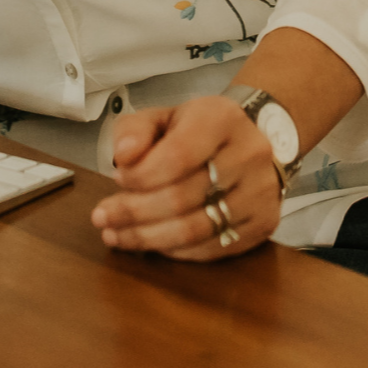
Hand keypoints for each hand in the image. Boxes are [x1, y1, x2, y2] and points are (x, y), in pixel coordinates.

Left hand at [90, 95, 280, 261]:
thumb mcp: (165, 115)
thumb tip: (123, 156)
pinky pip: (214, 248)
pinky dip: (177, 251)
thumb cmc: (201, 129)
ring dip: (149, 238)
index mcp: (221, 118)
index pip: (177, 155)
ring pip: (196, 229)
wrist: (254, 138)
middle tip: (103, 218)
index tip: (116, 180)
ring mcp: (260, 192)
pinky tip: (154, 243)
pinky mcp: (264, 223)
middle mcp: (248, 154)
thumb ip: (135, 130)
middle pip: (182, 197)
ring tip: (117, 236)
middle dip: (134, 212)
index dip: (141, 175)